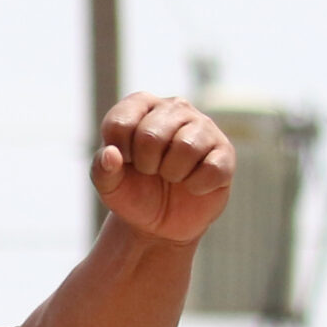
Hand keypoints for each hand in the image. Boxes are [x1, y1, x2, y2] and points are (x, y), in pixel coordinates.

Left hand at [90, 93, 233, 244]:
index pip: (120, 122)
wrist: (158, 222)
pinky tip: (192, 186)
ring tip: (171, 176)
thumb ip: (102, 169)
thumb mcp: (108, 184)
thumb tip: (112, 154)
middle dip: (145, 164)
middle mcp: (175, 108)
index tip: (126, 162)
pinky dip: (196, 185)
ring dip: (172, 173)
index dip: (119, 153)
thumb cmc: (132, 192)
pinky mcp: (225, 152)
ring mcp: (204, 127)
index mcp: (141, 105)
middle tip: (151, 171)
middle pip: (151, 135)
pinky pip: (212, 168)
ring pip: (186, 147)